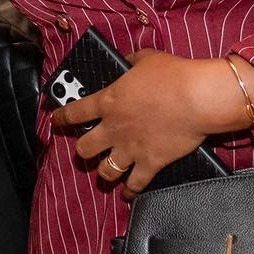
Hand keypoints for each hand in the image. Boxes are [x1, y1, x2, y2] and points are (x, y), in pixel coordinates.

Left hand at [52, 49, 253, 200]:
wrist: (197, 98)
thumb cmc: (173, 75)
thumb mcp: (146, 59)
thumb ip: (131, 62)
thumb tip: (127, 63)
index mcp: (108, 101)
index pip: (75, 112)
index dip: (62, 117)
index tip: (57, 120)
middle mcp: (114, 128)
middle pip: (84, 148)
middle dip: (82, 150)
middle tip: (86, 149)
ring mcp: (131, 148)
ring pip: (105, 170)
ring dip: (104, 172)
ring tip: (105, 172)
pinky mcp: (150, 163)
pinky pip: (135, 184)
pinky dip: (130, 191)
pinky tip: (127, 194)